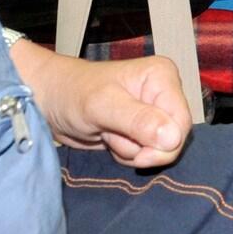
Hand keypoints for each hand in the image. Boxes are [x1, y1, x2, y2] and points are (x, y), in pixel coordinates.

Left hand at [13, 43, 190, 168]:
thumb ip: (139, 121)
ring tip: (107, 133)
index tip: (138, 156)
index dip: (164, 144)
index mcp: (162, 77)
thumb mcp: (103, 106)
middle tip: (114, 138)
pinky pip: (145, 151)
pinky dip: (126, 152)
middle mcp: (163, 93)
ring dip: (130, 150)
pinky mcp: (141, 128)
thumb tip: (174, 138)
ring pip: (159, 148)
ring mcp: (153, 111)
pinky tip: (109, 138)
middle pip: (174, 137)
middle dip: (143, 147)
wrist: (50, 101)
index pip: (182, 122)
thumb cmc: (73, 94)